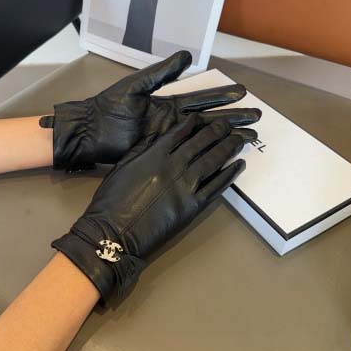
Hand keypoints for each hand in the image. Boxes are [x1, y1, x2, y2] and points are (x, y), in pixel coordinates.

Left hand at [40, 51, 260, 169]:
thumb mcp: (136, 86)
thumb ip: (160, 73)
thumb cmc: (110, 107)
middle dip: (233, 118)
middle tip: (257, 118)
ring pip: (204, 137)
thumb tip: (187, 56)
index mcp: (168, 105)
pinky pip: (189, 153)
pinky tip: (222, 154)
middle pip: (210, 119)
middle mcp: (174, 122)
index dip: (221, 96)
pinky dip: (207, 153)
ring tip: (249, 136)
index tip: (243, 93)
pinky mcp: (163, 154)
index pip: (201, 99)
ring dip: (226, 136)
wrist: (91, 132)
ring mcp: (170, 140)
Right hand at [52, 115, 247, 301]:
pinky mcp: (193, 206)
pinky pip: (216, 187)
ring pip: (213, 161)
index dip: (192, 124)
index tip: (201, 118)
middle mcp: (174, 166)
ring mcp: (186, 186)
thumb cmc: (111, 200)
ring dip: (228, 148)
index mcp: (154, 155)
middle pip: (200, 144)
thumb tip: (158, 134)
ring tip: (239, 139)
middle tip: (227, 124)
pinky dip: (229, 175)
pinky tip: (239, 165)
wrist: (114, 233)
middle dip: (215, 131)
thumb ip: (142, 149)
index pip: (179, 133)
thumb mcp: (122, 167)